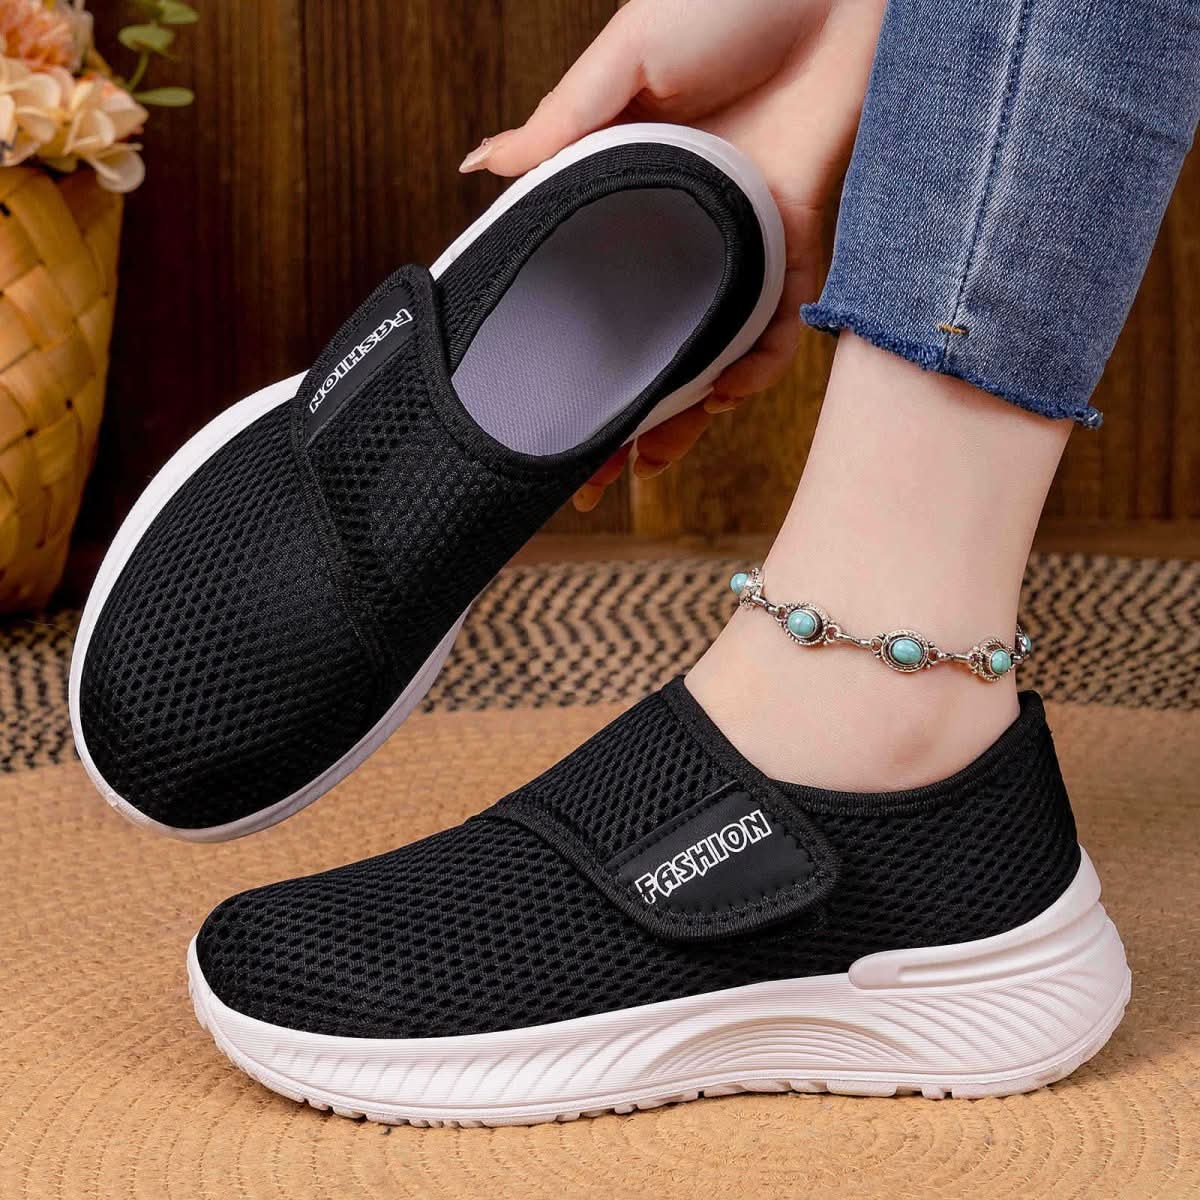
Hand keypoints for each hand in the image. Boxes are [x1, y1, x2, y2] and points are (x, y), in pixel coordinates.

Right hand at [462, 0, 883, 510]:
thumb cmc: (728, 0)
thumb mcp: (626, 58)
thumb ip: (560, 123)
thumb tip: (479, 171)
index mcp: (633, 195)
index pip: (591, 293)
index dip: (567, 353)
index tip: (538, 410)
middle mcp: (685, 235)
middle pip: (650, 345)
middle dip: (624, 416)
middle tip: (590, 477)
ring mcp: (740, 247)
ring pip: (709, 356)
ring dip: (684, 415)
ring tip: (648, 459)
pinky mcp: (798, 244)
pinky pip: (777, 327)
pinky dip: (754, 367)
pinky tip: (722, 394)